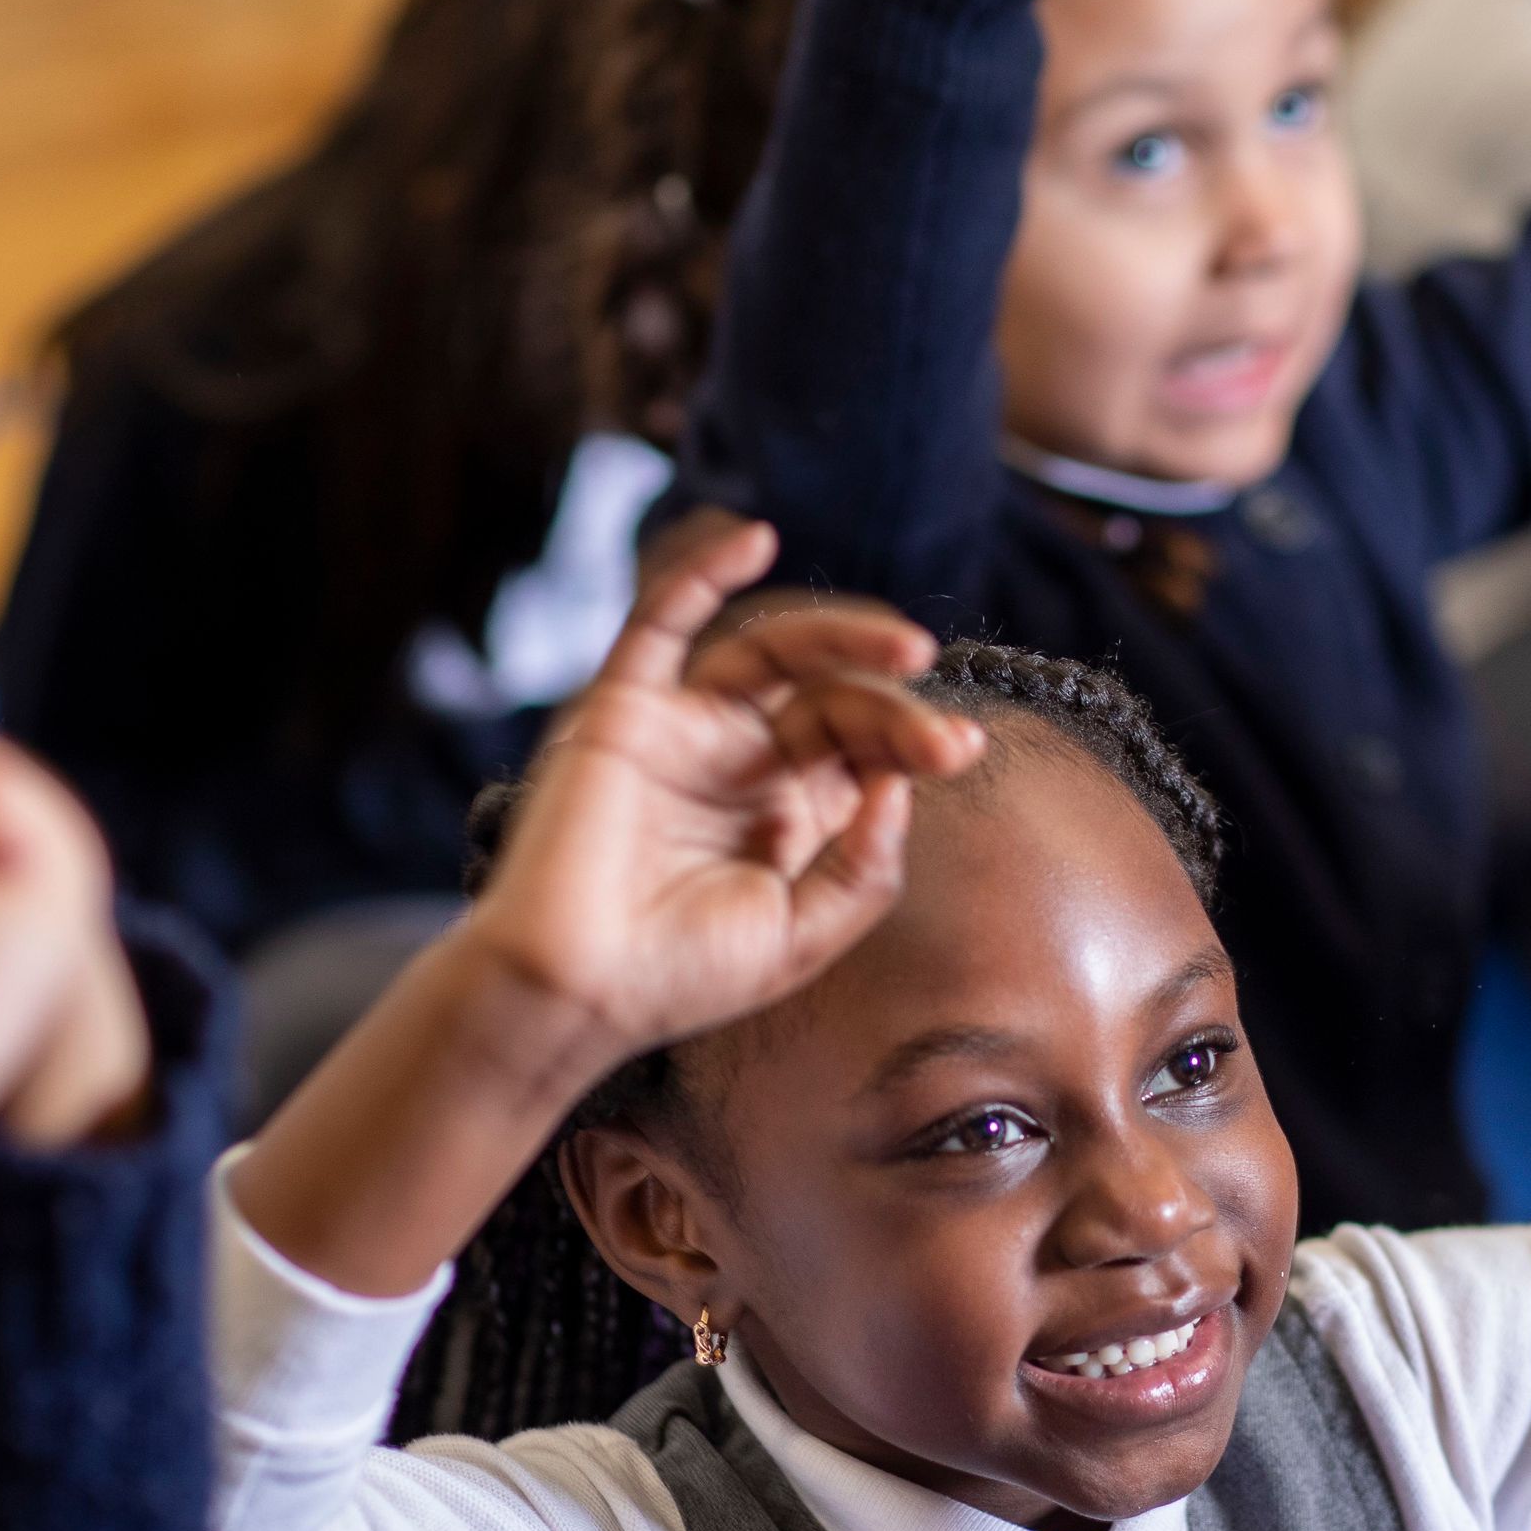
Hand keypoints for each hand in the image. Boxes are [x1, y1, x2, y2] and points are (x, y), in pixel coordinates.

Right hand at [467, 517, 984, 1072]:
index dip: (912, 739)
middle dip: (891, 708)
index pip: (861, 749)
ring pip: (771, 652)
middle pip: (830, 698)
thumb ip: (864, 867)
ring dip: (842, 635)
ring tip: (908, 651)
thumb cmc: (677, 977)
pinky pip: (661, 621)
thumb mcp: (804, 937)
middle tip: (940, 736)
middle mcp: (738, 763)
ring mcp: (683, 729)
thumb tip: (899, 785)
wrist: (571, 991)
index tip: (959, 749)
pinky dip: (702, 572)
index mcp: (784, 815)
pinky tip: (756, 539)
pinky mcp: (624, 709)